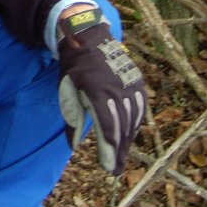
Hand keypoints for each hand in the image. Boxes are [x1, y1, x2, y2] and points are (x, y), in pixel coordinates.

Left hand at [57, 7, 146, 175]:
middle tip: (116, 170)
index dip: (109, 150)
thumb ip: (72, 117)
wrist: (89, 36)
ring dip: (128, 140)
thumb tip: (73, 146)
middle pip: (122, 128)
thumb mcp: (66, 89)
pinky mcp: (137, 81)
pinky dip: (135, 124)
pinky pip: (140, 107)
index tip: (108, 168)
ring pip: (133, 119)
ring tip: (122, 157)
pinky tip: (130, 135)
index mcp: (98, 92)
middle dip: (119, 152)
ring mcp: (130, 84)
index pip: (108, 128)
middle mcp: (118, 89)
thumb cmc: (74, 66)